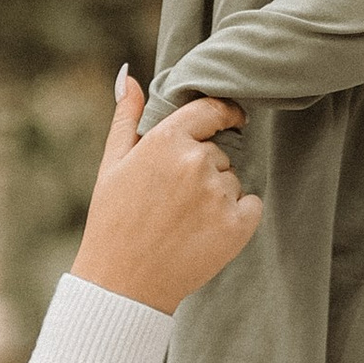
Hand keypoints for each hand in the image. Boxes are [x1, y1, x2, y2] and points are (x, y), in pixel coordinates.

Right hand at [69, 75, 262, 315]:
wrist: (123, 285)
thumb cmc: (113, 222)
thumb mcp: (111, 165)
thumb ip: (126, 118)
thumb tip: (129, 77)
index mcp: (166, 140)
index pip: (212, 110)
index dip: (223, 114)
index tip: (229, 119)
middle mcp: (196, 162)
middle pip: (219, 153)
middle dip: (203, 170)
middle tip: (172, 201)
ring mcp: (219, 194)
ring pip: (232, 181)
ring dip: (217, 195)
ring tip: (182, 221)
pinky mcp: (237, 225)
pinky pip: (251, 205)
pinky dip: (237, 216)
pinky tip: (206, 232)